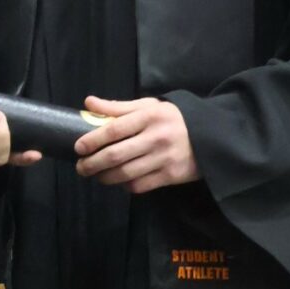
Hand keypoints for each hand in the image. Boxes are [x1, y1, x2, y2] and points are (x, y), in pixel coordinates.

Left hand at [73, 96, 198, 192]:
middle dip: (93, 163)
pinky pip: (141, 185)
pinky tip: (118, 181)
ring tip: (95, 175)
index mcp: (148, 116)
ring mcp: (164, 159)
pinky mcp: (171, 176)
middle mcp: (155, 138)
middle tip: (81, 167)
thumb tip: (88, 103)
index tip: (78, 147)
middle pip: (116, 155)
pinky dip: (125, 186)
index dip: (93, 140)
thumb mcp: (148, 106)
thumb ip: (118, 107)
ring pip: (126, 173)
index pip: (114, 129)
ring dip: (105, 177)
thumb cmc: (173, 118)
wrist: (211, 136)